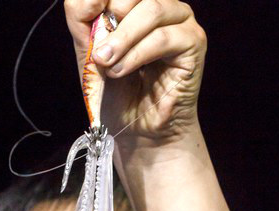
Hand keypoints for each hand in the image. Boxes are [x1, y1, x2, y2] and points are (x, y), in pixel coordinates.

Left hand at [64, 0, 205, 148]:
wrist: (137, 130)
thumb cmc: (117, 95)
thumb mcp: (89, 54)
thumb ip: (84, 22)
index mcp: (136, 4)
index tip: (86, 16)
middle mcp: (160, 6)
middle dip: (111, 20)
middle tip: (98, 54)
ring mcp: (180, 21)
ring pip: (151, 9)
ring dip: (123, 39)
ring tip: (108, 64)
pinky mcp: (193, 42)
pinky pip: (164, 37)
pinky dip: (138, 54)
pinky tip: (122, 71)